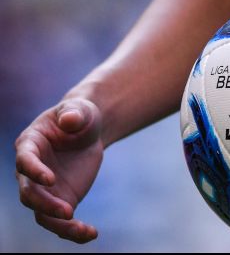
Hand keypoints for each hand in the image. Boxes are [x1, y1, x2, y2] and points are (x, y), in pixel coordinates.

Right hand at [15, 97, 103, 242]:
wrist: (88, 132)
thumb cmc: (80, 116)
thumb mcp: (80, 109)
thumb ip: (73, 113)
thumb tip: (69, 120)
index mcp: (30, 144)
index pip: (24, 161)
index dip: (34, 171)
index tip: (50, 179)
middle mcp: (30, 171)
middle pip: (29, 194)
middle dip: (45, 204)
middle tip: (69, 211)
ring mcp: (44, 189)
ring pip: (42, 214)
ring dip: (59, 225)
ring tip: (84, 230)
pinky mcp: (59, 199)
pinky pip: (60, 221)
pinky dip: (73, 231)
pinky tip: (91, 234)